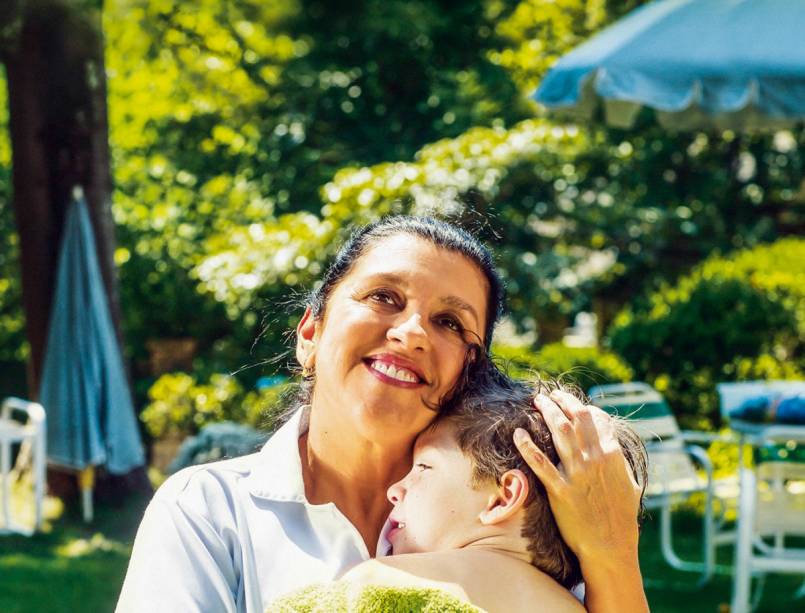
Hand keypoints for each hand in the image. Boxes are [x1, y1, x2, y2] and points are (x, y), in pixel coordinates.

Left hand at [513, 390, 642, 561]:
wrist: (611, 546)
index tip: (569, 402)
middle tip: (548, 395)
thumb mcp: (631, 483)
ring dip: (546, 411)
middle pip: (576, 417)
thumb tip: (614, 448)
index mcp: (613, 454)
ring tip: (536, 400)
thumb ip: (621, 462)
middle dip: (561, 400)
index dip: (581, 406)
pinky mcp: (560, 491)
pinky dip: (527, 446)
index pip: (596, 418)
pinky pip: (540, 464)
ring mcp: (577, 474)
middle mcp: (595, 459)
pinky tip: (518, 433)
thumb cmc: (622, 516)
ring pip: (559, 431)